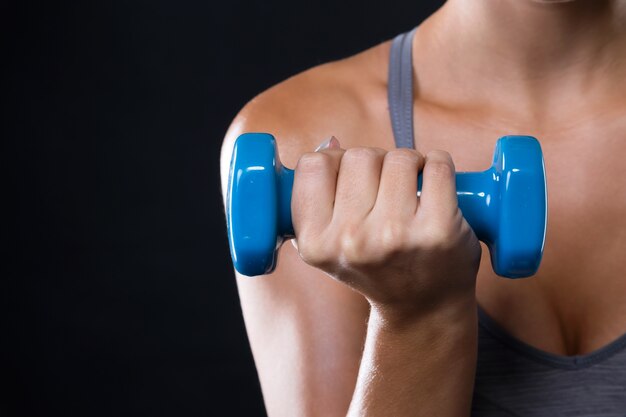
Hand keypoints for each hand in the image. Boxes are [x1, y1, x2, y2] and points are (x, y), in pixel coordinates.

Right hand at [291, 136, 480, 323]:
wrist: (422, 306)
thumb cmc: (375, 265)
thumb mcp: (331, 242)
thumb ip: (320, 194)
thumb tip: (330, 142)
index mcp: (315, 243)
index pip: (313, 165)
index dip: (334, 163)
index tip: (350, 180)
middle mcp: (351, 241)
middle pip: (358, 155)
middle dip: (374, 163)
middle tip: (384, 190)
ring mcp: (395, 236)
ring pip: (398, 156)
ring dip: (408, 163)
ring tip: (410, 190)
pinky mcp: (439, 230)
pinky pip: (438, 164)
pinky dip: (439, 164)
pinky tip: (435, 184)